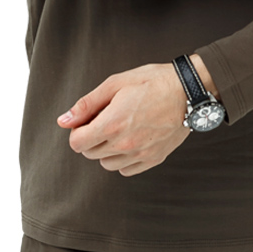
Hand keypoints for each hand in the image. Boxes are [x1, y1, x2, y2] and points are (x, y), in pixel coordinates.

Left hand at [57, 63, 190, 176]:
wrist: (188, 91)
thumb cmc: (153, 82)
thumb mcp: (116, 84)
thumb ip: (87, 104)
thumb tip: (64, 120)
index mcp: (112, 124)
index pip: (77, 143)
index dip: (79, 130)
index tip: (89, 120)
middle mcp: (124, 144)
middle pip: (90, 154)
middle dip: (92, 137)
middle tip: (107, 119)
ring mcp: (140, 154)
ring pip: (107, 163)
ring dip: (107, 150)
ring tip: (121, 129)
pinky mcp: (153, 159)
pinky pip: (126, 169)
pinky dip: (124, 158)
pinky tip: (132, 139)